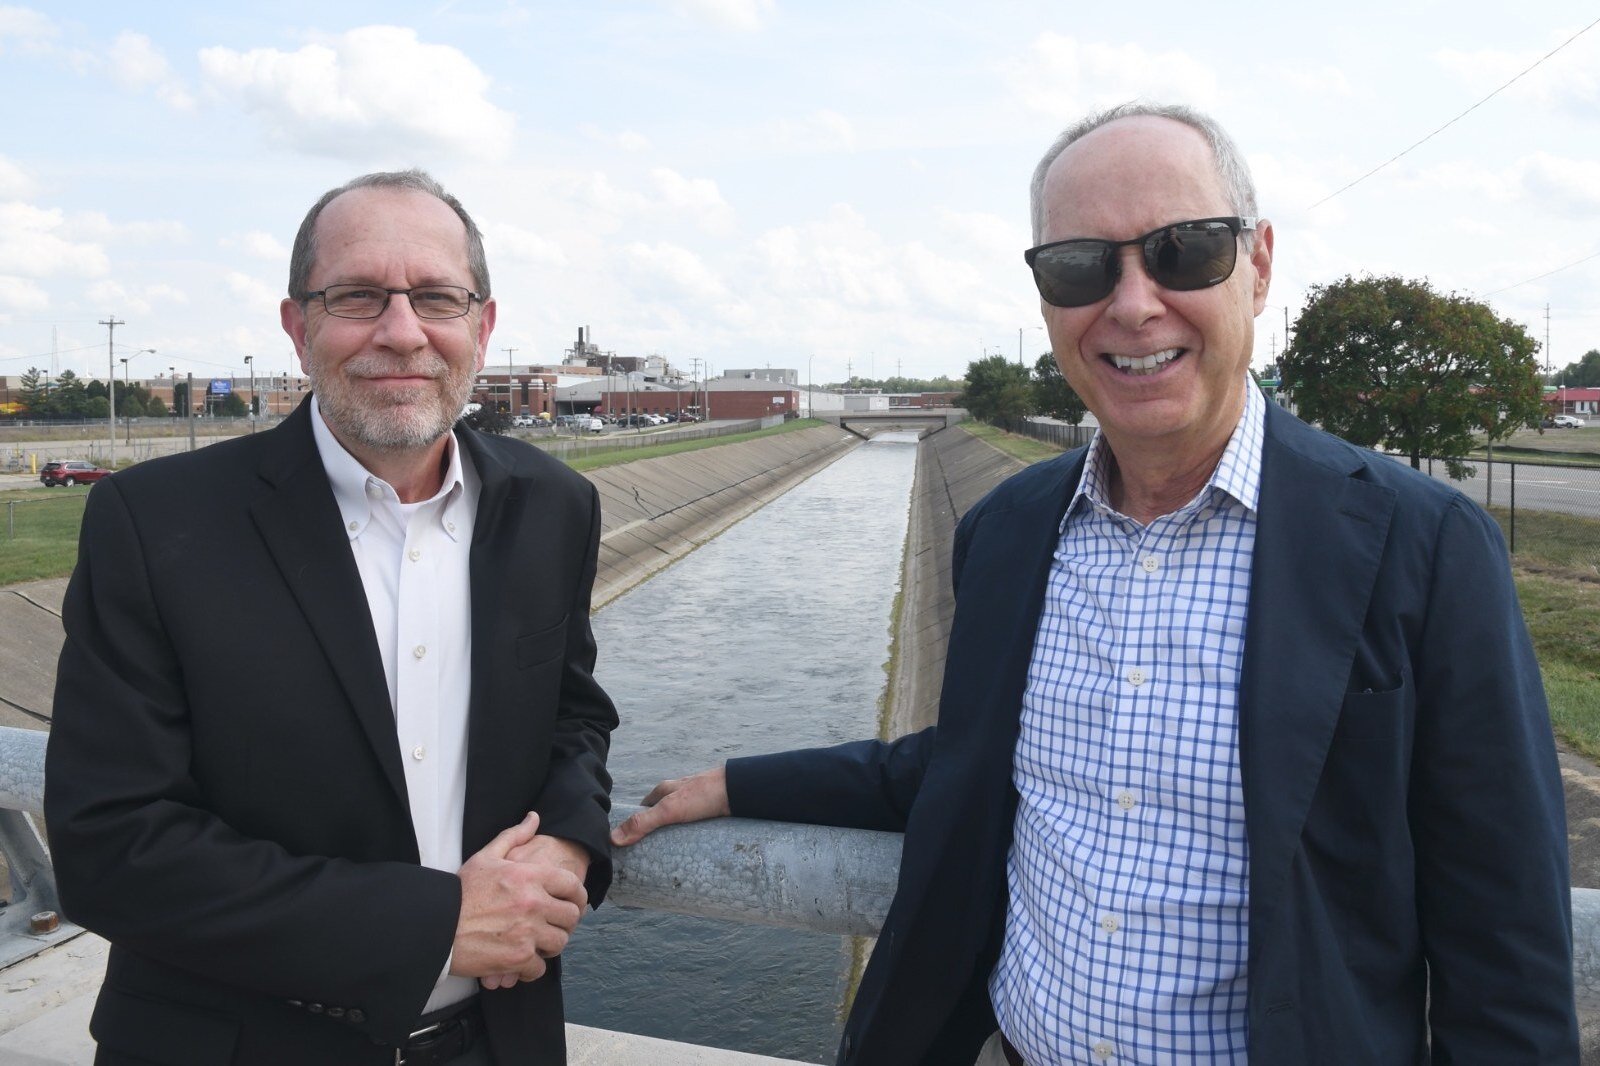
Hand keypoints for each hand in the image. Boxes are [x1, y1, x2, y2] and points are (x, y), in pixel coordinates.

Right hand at [450, 813, 587, 986]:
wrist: (435, 925)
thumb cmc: (460, 891)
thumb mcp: (486, 857)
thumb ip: (514, 836)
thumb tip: (534, 818)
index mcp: (529, 876)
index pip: (572, 885)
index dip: (578, 895)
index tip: (574, 903)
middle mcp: (533, 903)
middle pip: (571, 915)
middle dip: (565, 922)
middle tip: (554, 925)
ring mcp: (527, 932)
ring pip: (560, 942)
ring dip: (551, 945)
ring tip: (538, 943)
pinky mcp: (517, 958)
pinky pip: (540, 967)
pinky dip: (532, 968)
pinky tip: (522, 961)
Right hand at [610, 767, 729, 846]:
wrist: (740, 790)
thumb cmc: (704, 794)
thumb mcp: (669, 810)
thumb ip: (643, 823)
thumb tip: (613, 838)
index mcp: (664, 791)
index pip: (642, 810)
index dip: (635, 825)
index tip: (629, 845)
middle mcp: (677, 795)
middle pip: (659, 816)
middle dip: (655, 834)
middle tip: (650, 857)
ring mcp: (694, 803)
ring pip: (677, 822)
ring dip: (673, 837)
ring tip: (669, 858)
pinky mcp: (709, 811)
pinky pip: (694, 827)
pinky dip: (690, 837)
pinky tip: (691, 849)